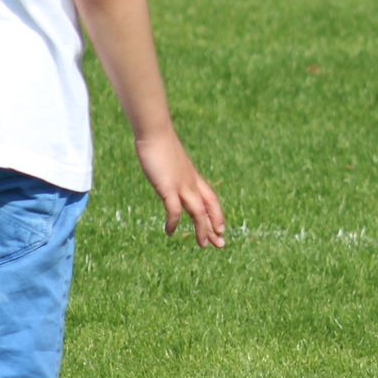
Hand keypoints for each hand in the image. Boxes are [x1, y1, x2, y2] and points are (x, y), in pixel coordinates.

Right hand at [136, 128, 225, 247]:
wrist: (155, 133)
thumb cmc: (160, 144)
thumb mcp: (171, 161)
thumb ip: (173, 171)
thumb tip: (169, 176)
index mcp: (193, 178)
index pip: (211, 200)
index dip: (217, 215)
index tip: (221, 229)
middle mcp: (191, 183)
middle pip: (208, 208)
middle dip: (214, 227)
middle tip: (221, 244)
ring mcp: (181, 185)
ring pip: (198, 212)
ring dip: (202, 229)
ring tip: (203, 245)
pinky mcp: (168, 187)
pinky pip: (174, 210)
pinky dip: (173, 222)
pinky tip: (170, 232)